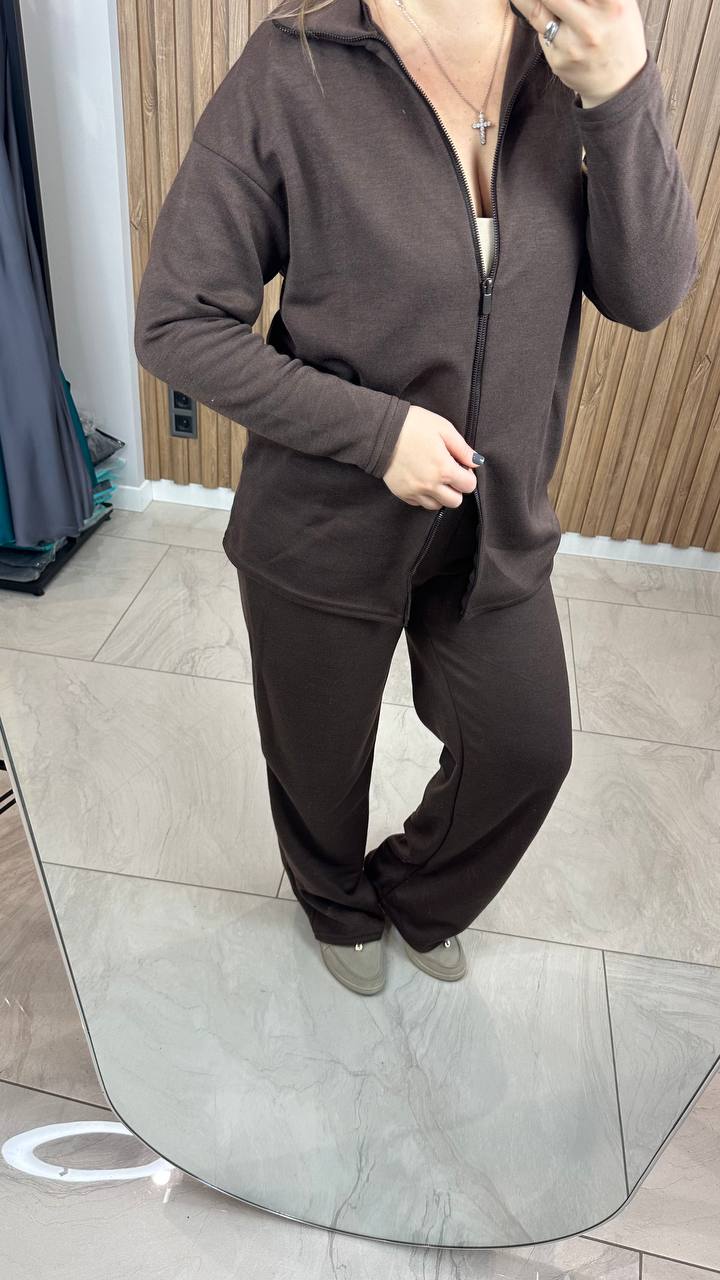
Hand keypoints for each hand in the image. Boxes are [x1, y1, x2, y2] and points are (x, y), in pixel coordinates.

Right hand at [382, 406, 481, 508]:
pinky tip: (421, 480)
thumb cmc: (413, 425)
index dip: (468, 475)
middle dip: (456, 489)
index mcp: (444, 469)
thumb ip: (463, 448)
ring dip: (440, 495)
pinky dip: (424, 496)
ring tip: (434, 478)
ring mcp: (414, 492)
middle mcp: (430, 486)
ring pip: (437, 506)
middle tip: (449, 473)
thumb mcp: (443, 429)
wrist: (381, 430)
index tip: (460, 465)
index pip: (469, 486)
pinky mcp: (402, 493)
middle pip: (455, 502)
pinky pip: (419, 503)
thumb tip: (476, 462)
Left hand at [511, 0, 646, 106]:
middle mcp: (591, 25)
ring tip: (533, 0)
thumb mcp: (620, 2)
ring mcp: (572, 45)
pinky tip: (552, 18)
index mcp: (613, 4)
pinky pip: (542, 30)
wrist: (620, 83)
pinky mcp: (558, 60)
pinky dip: (542, 18)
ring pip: (537, 8)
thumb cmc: (619, 32)